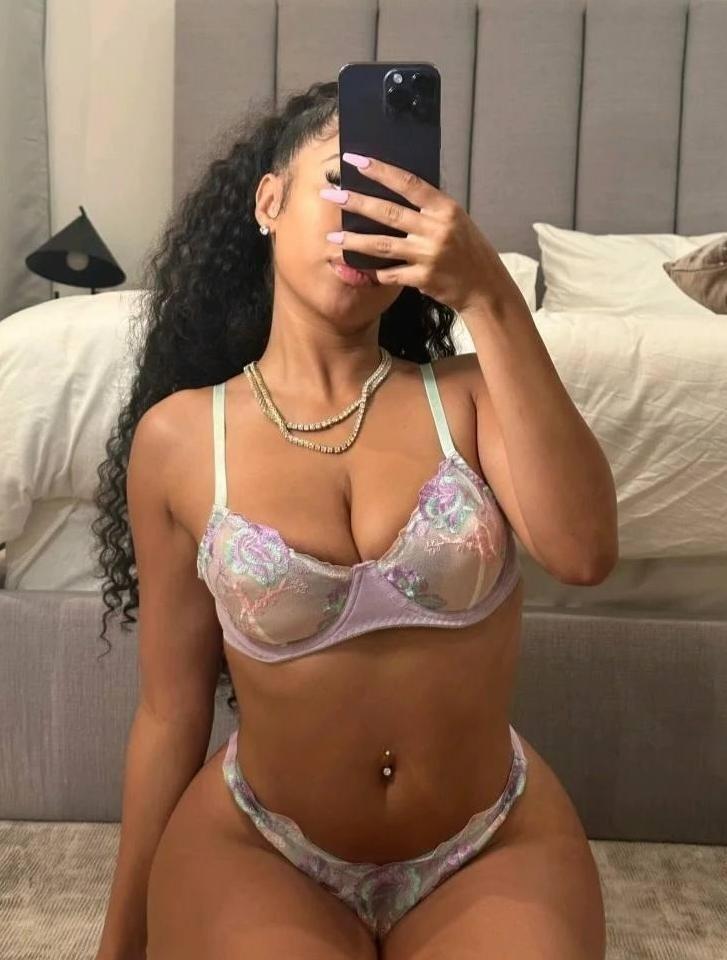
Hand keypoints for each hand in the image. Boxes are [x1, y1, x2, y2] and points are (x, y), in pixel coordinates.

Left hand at [320, 152, 518, 314]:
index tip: (356, 160)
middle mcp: (435, 229)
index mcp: (444, 208)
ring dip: (354, 241)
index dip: (381, 171)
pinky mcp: (423, 279)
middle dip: (357, 202)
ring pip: (383, 245)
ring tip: (332, 237)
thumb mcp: (455, 220)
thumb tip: (398, 189)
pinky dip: (375, 271)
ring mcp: (428, 255)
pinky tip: (360, 269)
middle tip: (332, 194)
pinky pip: (391, 273)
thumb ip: (429, 208)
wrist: (485, 287)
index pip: (408, 183)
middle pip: (388, 213)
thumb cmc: (468, 250)